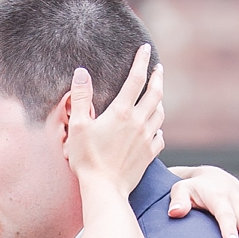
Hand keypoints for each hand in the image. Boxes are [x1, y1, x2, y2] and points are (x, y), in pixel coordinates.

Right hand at [63, 43, 164, 196]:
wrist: (105, 188)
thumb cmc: (87, 159)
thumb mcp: (78, 126)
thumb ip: (81, 98)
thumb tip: (81, 73)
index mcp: (121, 112)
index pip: (136, 79)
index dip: (141, 61)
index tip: (145, 49)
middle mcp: (138, 122)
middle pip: (155, 94)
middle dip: (158, 78)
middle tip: (159, 68)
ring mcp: (147, 139)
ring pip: (160, 113)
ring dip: (160, 101)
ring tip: (157, 95)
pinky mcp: (150, 154)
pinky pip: (160, 136)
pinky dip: (159, 128)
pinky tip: (155, 128)